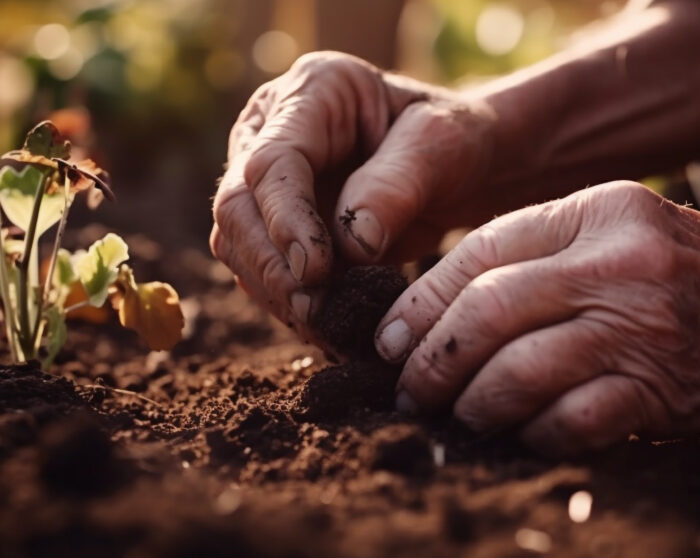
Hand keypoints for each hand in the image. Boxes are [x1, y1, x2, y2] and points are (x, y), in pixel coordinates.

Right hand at [210, 52, 497, 336]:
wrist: (462, 165)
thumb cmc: (454, 142)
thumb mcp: (441, 146)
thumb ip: (395, 186)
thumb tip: (351, 244)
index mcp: (313, 90)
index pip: (272, 160)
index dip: (286, 220)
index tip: (315, 271)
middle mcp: (272, 129)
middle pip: (238, 204)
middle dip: (271, 265)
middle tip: (315, 310)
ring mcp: (267, 179)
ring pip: (237, 241)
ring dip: (274, 290)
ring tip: (324, 323)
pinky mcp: (274, 223)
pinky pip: (259, 268)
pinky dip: (284, 300)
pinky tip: (322, 324)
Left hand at [373, 181, 699, 456]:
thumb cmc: (690, 269)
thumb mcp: (618, 228)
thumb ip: (541, 255)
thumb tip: (442, 312)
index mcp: (596, 211)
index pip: (482, 251)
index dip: (421, 301)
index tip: (389, 339)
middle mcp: (615, 262)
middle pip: (488, 311)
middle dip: (433, 359)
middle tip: (411, 389)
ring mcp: (643, 326)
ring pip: (520, 370)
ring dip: (474, 404)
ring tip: (461, 416)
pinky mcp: (663, 389)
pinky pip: (571, 421)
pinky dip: (534, 435)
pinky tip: (523, 436)